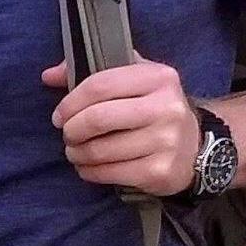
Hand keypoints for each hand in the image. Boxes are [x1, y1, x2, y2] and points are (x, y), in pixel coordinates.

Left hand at [43, 58, 201, 196]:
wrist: (196, 148)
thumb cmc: (154, 109)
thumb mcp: (135, 80)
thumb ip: (93, 71)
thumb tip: (49, 75)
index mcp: (159, 77)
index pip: (100, 85)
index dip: (71, 102)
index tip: (59, 115)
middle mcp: (166, 107)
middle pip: (98, 118)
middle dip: (72, 130)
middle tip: (68, 135)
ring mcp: (165, 141)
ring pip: (100, 149)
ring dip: (77, 153)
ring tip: (76, 151)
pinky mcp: (159, 171)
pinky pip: (110, 173)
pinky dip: (89, 171)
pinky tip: (88, 167)